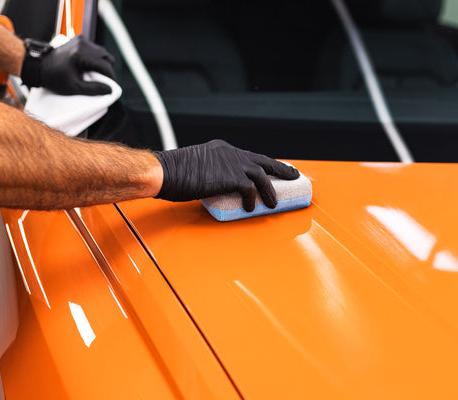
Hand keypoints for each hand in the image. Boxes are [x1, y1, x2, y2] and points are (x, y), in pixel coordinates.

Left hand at [21, 35, 114, 95]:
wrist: (40, 66)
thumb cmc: (54, 78)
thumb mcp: (75, 87)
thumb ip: (94, 89)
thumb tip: (110, 90)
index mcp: (80, 55)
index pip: (104, 65)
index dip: (111, 77)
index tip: (112, 86)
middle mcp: (82, 44)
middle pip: (105, 57)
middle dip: (107, 69)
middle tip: (105, 81)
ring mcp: (80, 40)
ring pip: (101, 52)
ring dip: (102, 63)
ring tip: (98, 74)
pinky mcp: (78, 39)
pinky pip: (94, 49)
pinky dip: (95, 58)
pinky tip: (90, 66)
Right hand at [154, 140, 299, 210]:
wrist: (164, 172)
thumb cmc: (173, 173)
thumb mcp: (196, 167)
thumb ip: (210, 173)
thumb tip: (216, 187)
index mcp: (221, 149)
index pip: (249, 156)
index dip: (262, 165)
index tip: (272, 170)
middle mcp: (230, 152)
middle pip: (262, 160)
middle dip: (280, 169)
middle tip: (292, 176)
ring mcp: (231, 163)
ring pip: (261, 175)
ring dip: (269, 191)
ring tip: (273, 204)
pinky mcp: (230, 176)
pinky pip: (249, 189)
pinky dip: (252, 199)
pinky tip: (250, 208)